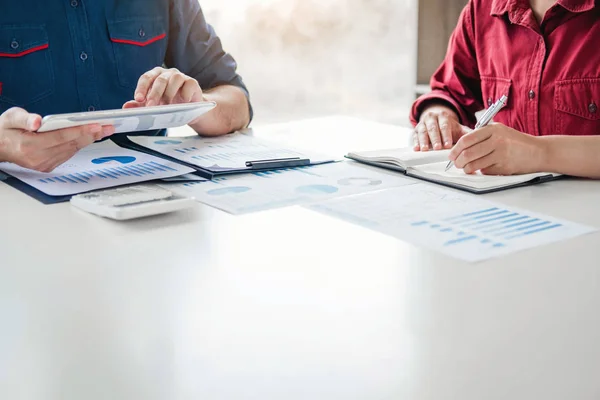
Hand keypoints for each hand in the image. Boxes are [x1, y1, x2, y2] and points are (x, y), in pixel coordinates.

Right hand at [0, 107, 114, 171]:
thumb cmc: (6, 130)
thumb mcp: (10, 118)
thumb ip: (24, 118)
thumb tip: (37, 121)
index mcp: (29, 145)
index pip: (61, 137)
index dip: (80, 131)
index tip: (96, 126)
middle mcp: (38, 158)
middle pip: (70, 145)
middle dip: (91, 135)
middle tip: (107, 127)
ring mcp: (43, 164)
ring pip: (72, 150)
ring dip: (88, 140)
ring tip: (102, 130)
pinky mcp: (48, 166)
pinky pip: (68, 155)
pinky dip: (78, 145)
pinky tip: (88, 137)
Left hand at [123, 67, 204, 109]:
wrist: (190, 110)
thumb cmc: (170, 104)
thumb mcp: (154, 106)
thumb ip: (140, 106)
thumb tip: (125, 107)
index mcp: (155, 76)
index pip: (146, 78)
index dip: (141, 88)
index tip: (138, 99)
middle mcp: (168, 73)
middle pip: (159, 80)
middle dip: (154, 94)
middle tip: (150, 106)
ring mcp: (181, 76)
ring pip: (175, 79)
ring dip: (169, 94)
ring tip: (166, 106)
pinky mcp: (192, 82)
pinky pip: (189, 84)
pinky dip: (185, 93)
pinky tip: (183, 102)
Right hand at [414, 104, 468, 150]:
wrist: (435, 119)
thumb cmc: (448, 127)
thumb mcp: (458, 128)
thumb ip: (467, 133)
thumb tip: (478, 138)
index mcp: (443, 116)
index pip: (445, 126)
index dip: (446, 135)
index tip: (448, 145)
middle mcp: (432, 118)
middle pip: (433, 128)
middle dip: (435, 138)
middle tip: (437, 147)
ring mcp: (422, 124)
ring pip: (422, 131)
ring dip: (423, 141)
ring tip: (425, 149)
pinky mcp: (415, 130)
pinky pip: (415, 136)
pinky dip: (415, 142)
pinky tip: (416, 148)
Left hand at [449, 123, 545, 174]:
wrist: (539, 151)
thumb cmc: (516, 142)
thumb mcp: (500, 132)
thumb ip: (482, 136)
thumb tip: (459, 148)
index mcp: (493, 129)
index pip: (466, 139)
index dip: (455, 149)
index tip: (451, 155)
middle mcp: (497, 140)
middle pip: (467, 154)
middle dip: (458, 162)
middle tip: (457, 164)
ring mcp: (501, 154)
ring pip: (474, 164)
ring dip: (467, 169)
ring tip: (467, 168)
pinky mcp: (504, 166)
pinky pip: (485, 171)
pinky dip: (482, 171)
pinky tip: (486, 168)